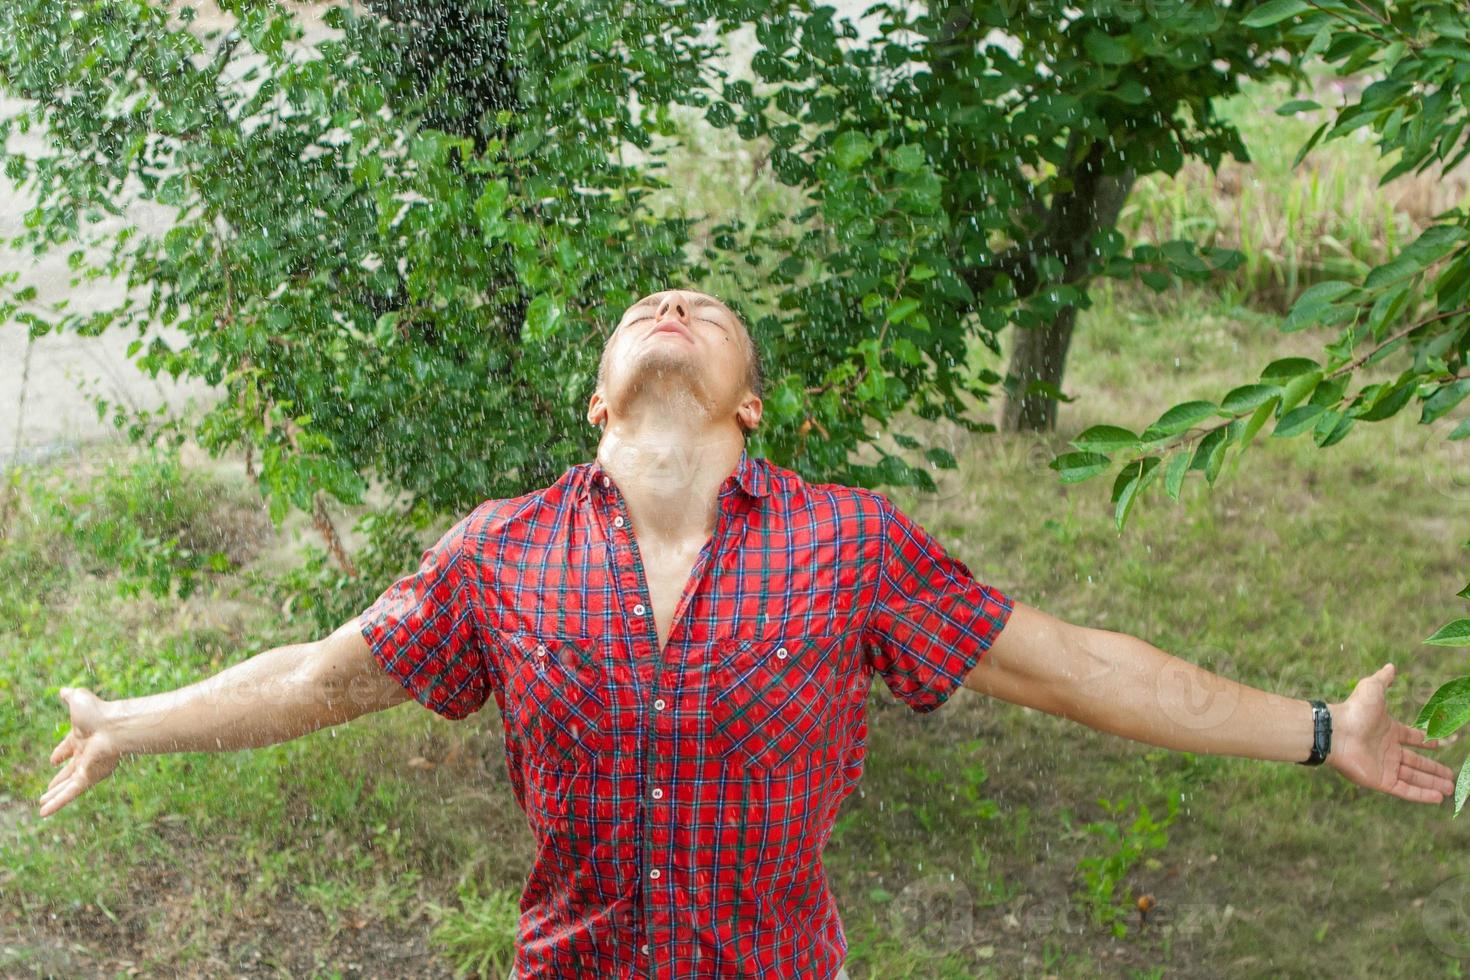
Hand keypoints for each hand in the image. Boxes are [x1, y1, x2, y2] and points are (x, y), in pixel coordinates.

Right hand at [39, 687, 122, 817]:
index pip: (69, 747)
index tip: (53, 759)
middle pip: (69, 770)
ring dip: (55, 795)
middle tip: (49, 787)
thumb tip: (64, 690)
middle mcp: (86, 753)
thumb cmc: (99, 712)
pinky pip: (70, 794)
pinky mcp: (89, 777)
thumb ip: (71, 697)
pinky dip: (57, 804)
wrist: (115, 726)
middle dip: (59, 779)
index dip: (60, 752)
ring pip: (68, 785)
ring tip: (42, 804)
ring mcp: (88, 767)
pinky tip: (43, 813)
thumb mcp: (79, 700)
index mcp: (82, 737)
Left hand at [1328, 663, 1456, 804]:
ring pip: (1414, 778)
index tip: (1445, 744)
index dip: (1430, 743)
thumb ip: (1383, 679)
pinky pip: (1404, 790)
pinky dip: (1420, 795)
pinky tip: (1437, 798)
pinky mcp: (1380, 781)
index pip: (1414, 739)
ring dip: (1432, 784)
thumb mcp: (1372, 688)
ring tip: (1450, 789)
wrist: (1336, 731)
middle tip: (1452, 777)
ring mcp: (1384, 766)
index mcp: (1389, 731)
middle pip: (1416, 763)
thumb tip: (1391, 666)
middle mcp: (1387, 750)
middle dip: (1434, 770)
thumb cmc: (1354, 710)